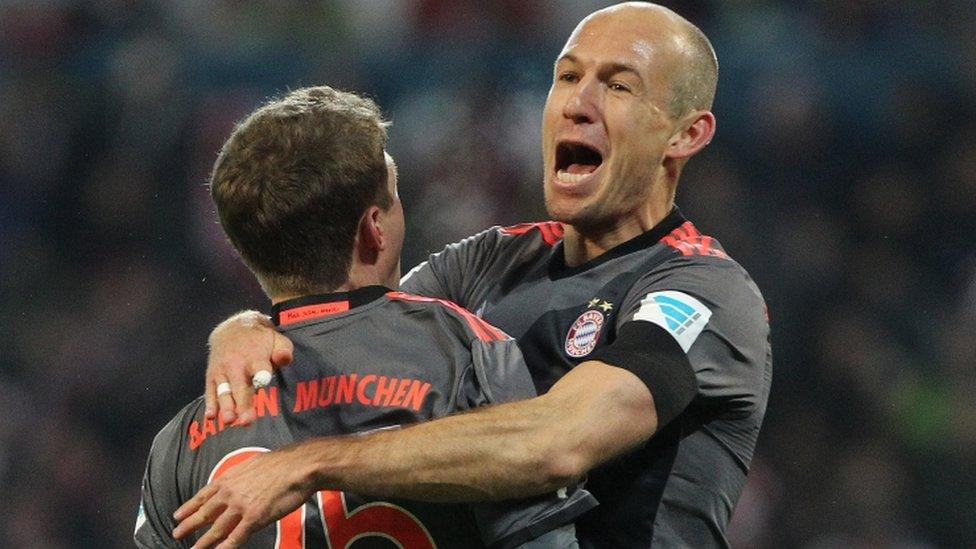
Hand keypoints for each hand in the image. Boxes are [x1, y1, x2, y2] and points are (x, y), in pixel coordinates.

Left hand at [172, 446, 312, 547]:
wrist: (297, 467)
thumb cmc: (279, 463)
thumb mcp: (251, 464)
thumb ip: (239, 477)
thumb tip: (235, 483)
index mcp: (229, 479)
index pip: (203, 495)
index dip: (189, 507)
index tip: (177, 515)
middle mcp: (230, 493)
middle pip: (205, 513)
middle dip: (189, 525)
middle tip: (176, 534)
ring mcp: (240, 507)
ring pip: (217, 528)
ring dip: (203, 542)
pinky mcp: (254, 518)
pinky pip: (236, 537)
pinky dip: (225, 547)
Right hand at [206, 311, 293, 424]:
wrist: (232, 328)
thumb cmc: (261, 340)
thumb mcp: (277, 340)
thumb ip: (283, 351)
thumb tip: (283, 359)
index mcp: (256, 357)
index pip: (260, 366)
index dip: (261, 373)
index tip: (263, 381)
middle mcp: (237, 365)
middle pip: (240, 386)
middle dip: (243, 404)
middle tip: (247, 421)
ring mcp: (222, 371)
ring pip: (224, 391)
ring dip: (226, 406)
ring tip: (229, 420)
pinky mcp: (212, 375)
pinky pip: (210, 391)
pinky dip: (210, 403)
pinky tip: (211, 416)